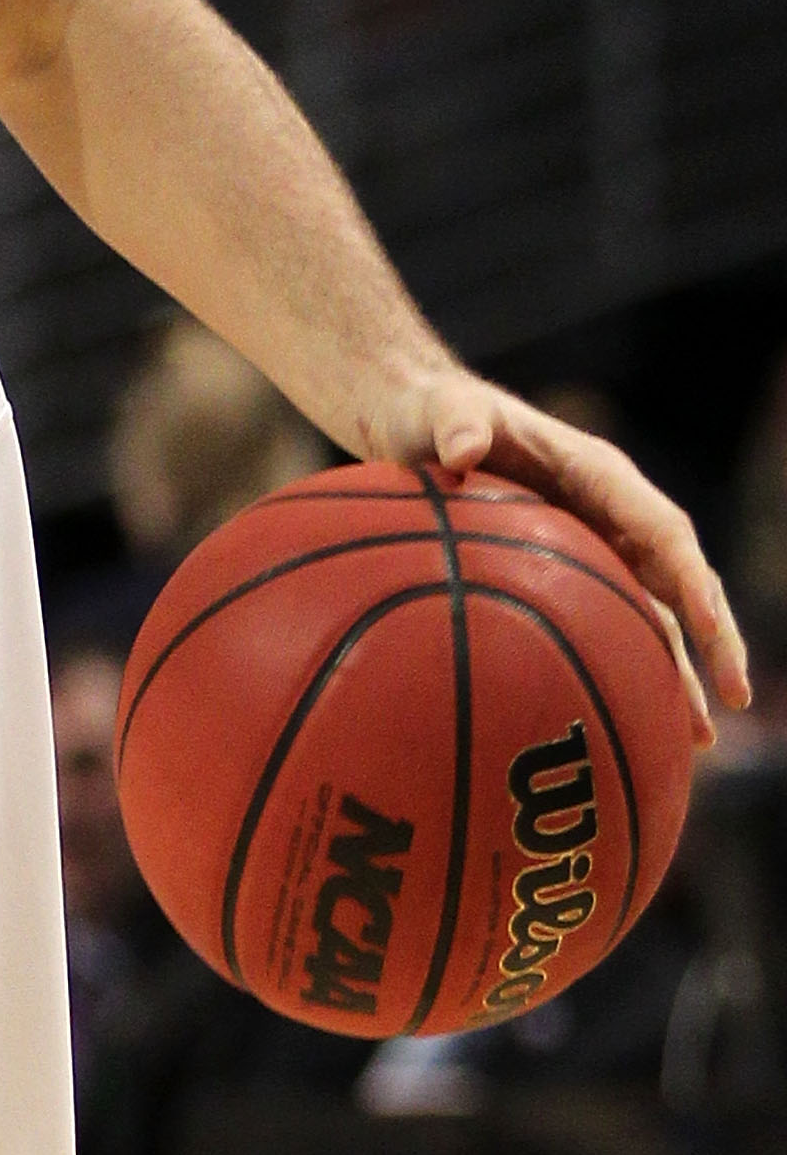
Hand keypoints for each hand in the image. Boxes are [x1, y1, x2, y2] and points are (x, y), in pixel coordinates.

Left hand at [369, 371, 748, 743]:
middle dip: (713, 638)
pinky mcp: (572, 576)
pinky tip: (633, 728)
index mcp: (599, 476)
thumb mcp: (439, 414)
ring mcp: (598, 548)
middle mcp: (613, 515)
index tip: (708, 623)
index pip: (662, 530)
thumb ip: (456, 424)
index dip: (689, 576)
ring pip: (656, 616)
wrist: (418, 427)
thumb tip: (462, 450)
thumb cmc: (431, 417)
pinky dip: (628, 674)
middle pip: (681, 581)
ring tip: (700, 740)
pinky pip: (612, 629)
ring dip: (683, 673)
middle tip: (736, 696)